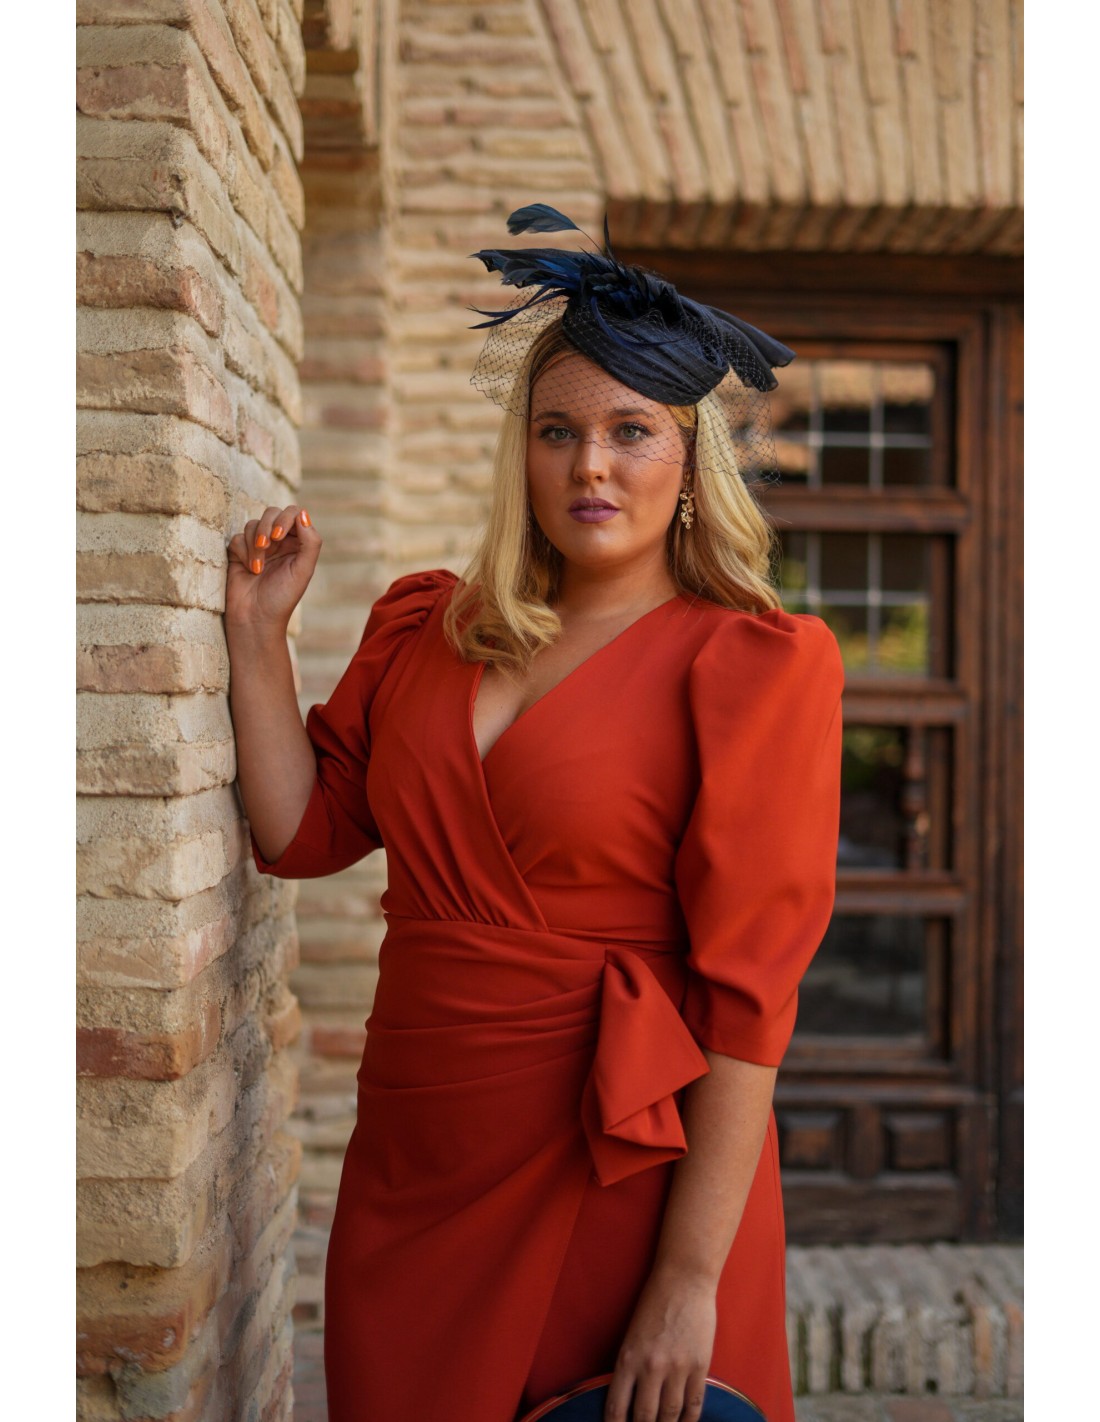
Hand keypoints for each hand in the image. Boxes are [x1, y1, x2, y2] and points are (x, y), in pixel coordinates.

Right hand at [225, 505, 320, 633]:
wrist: (255, 618)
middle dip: (267, 526)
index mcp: (298, 544)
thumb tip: (302, 513)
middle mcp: (279, 542)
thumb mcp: (303, 570)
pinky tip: (249, 570)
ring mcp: (258, 545)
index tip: (279, 537)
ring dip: (254, 544)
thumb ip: (310, 542)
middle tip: (267, 545)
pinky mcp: (239, 552)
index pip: (294, 514)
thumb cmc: (282, 597)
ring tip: (257, 568)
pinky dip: (243, 551)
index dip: (286, 519)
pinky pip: (237, 537)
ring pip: (253, 524)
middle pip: (272, 513)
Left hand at [605, 1269, 716, 1421]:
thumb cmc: (654, 1302)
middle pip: (645, 1417)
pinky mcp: (700, 1366)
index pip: (617, 1407)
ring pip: (670, 1415)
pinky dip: (689, 1420)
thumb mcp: (631, 1334)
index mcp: (628, 1358)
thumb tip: (629, 1398)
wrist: (684, 1280)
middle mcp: (651, 1367)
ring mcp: (677, 1368)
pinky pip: (694, 1404)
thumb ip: (630, 1366)